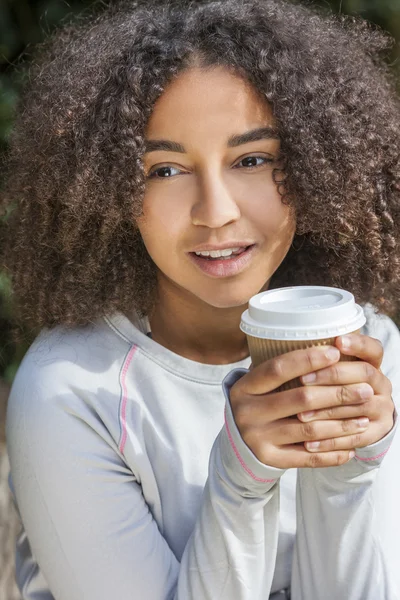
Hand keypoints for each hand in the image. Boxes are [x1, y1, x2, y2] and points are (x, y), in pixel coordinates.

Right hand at [229, 340, 392, 469]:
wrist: (237, 441)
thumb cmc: (258, 402)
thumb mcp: (258, 383)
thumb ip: (283, 370)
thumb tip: (327, 348)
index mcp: (244, 387)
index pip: (277, 369)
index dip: (308, 359)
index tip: (336, 352)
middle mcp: (247, 412)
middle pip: (301, 399)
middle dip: (338, 393)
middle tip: (365, 389)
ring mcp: (257, 438)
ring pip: (309, 430)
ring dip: (342, 424)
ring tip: (365, 418)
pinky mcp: (269, 459)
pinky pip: (308, 458)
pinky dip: (333, 453)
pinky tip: (352, 447)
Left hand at [297, 333, 393, 451]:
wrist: (362, 419)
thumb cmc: (336, 388)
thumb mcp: (333, 372)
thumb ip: (321, 361)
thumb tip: (291, 348)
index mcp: (372, 364)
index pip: (373, 349)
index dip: (357, 344)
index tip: (337, 341)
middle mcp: (381, 385)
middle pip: (364, 374)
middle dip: (332, 375)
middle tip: (303, 380)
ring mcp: (383, 410)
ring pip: (358, 408)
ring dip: (327, 411)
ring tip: (299, 415)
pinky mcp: (376, 433)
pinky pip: (354, 438)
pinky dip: (330, 441)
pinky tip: (308, 443)